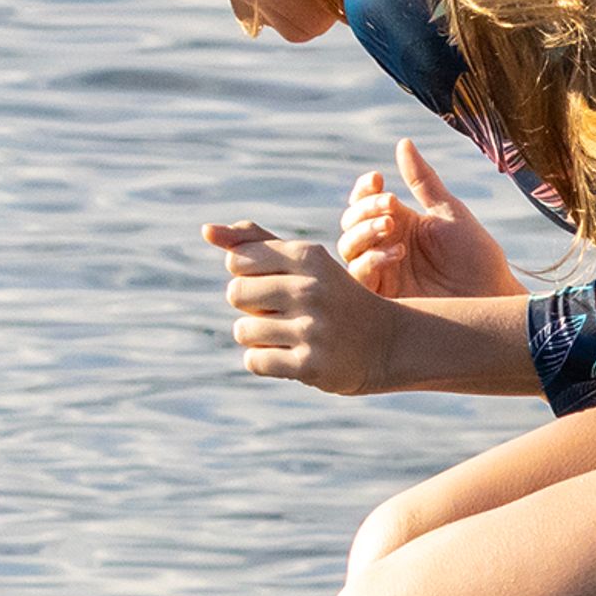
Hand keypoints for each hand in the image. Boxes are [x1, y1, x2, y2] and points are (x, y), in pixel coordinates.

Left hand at [205, 220, 411, 392]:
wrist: (388, 342)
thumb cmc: (335, 296)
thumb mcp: (306, 262)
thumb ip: (256, 241)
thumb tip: (207, 230)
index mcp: (309, 256)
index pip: (237, 259)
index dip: (250, 274)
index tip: (278, 282)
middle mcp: (311, 289)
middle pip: (235, 293)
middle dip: (252, 305)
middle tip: (285, 311)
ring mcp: (311, 328)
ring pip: (243, 329)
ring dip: (259, 335)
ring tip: (291, 334)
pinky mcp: (309, 365)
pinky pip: (254, 360)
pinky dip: (266, 360)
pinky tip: (293, 355)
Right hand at [335, 138, 520, 300]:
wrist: (492, 296)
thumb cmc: (476, 256)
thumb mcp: (449, 212)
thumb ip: (423, 181)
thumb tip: (403, 143)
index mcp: (399, 223)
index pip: (364, 202)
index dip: (364, 189)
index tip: (378, 179)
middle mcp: (384, 246)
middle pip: (351, 223)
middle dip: (365, 209)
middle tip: (391, 206)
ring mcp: (381, 272)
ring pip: (348, 247)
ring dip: (364, 232)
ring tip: (392, 225)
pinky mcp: (382, 297)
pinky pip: (357, 276)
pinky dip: (370, 259)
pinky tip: (396, 253)